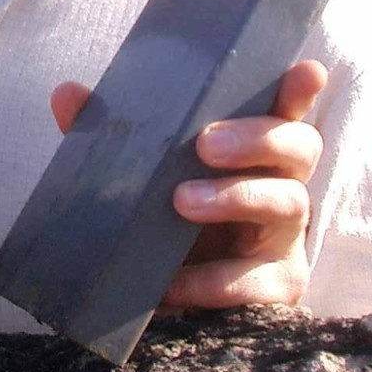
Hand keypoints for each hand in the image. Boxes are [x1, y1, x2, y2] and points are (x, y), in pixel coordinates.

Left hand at [50, 59, 326, 310]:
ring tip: (182, 201)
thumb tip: (67, 94)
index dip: (298, 89)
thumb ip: (111, 137)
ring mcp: (285, 237)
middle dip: (258, 138)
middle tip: (206, 144)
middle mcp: (281, 184)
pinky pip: (257, 280)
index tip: (304, 69)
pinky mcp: (277, 288)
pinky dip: (213, 280)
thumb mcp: (139, 178)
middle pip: (299, 146)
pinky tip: (172, 282)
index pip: (286, 110)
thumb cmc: (163, 222)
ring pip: (289, 203)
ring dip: (235, 197)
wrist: (165, 301)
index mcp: (253, 151)